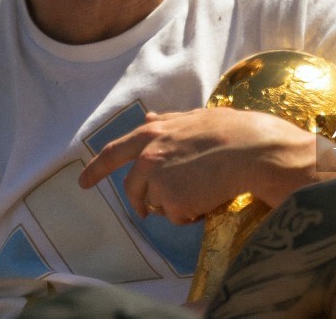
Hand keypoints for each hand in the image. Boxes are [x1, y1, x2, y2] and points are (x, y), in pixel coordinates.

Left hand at [78, 107, 315, 224]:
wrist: (252, 149)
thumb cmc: (231, 131)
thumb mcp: (194, 118)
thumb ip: (167, 121)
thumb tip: (147, 117)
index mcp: (152, 132)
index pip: (114, 152)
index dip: (96, 169)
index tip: (83, 183)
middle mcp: (148, 155)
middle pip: (133, 189)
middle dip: (142, 202)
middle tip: (147, 213)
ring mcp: (157, 179)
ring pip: (158, 205)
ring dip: (176, 205)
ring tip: (204, 190)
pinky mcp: (172, 200)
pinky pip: (179, 217)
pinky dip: (192, 214)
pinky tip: (210, 199)